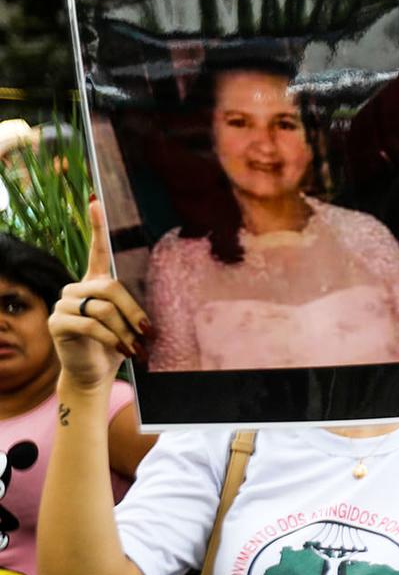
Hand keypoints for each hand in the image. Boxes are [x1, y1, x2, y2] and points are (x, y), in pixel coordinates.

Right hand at [49, 198, 147, 389]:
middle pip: (110, 287)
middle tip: (149, 332)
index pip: (96, 251)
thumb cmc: (117, 345)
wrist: (95, 373)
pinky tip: (123, 350)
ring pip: (102, 308)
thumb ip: (135, 307)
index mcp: (95, 283)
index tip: (96, 201)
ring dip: (124, 330)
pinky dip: (111, 338)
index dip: (97, 227)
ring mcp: (64, 304)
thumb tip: (166, 301)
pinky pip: (90, 325)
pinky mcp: (57, 323)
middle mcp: (76, 289)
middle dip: (133, 311)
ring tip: (136, 348)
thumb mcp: (130, 324)